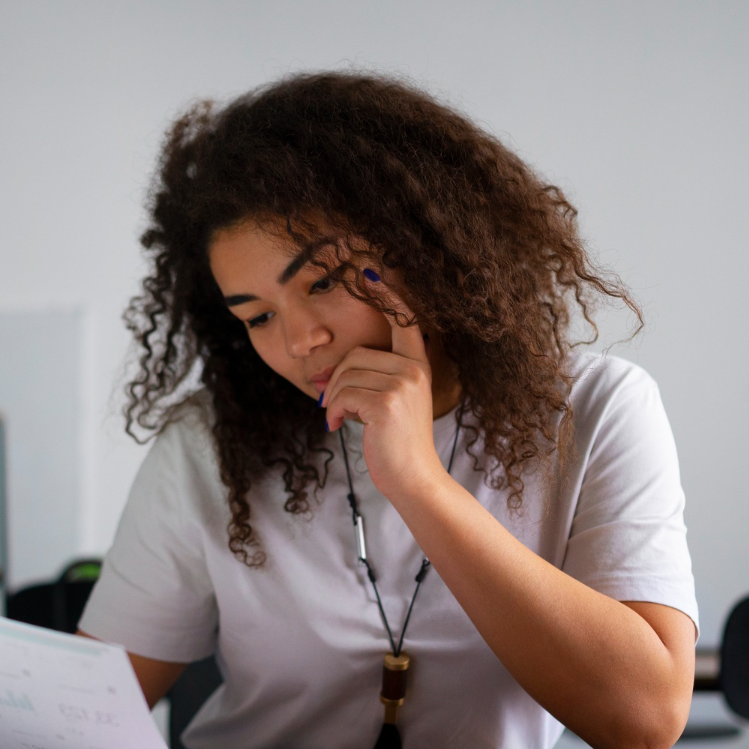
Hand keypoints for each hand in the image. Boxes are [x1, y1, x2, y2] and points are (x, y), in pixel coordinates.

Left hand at [321, 290, 445, 499]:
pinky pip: (344, 394)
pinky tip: (338, 427)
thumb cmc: (397, 445)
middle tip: (335, 407)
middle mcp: (413, 370)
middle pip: (356, 354)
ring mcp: (402, 384)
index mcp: (418, 366)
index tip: (371, 269)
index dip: (388, 295)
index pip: (405, 322)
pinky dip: (334, 412)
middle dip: (338, 380)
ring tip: (341, 419)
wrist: (414, 479)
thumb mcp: (391, 405)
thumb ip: (372, 381)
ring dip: (334, 400)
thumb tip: (330, 376)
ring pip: (346, 375)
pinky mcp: (386, 402)